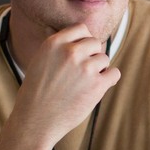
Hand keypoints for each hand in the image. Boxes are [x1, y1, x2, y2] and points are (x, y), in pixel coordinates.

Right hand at [11, 24, 120, 145]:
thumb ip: (56, 46)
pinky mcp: (97, 85)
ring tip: (83, 84)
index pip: (81, 28)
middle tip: (80, 73)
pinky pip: (114, 73)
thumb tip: (62, 30)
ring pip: (105, 59)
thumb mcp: (40, 60)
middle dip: (91, 56)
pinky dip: (109, 80)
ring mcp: (85, 68)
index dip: (82, 40)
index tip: (79, 53)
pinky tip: (96, 88)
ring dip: (98, 70)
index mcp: (55, 43)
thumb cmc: (36, 92)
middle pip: (95, 43)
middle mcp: (71, 52)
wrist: (35, 120)